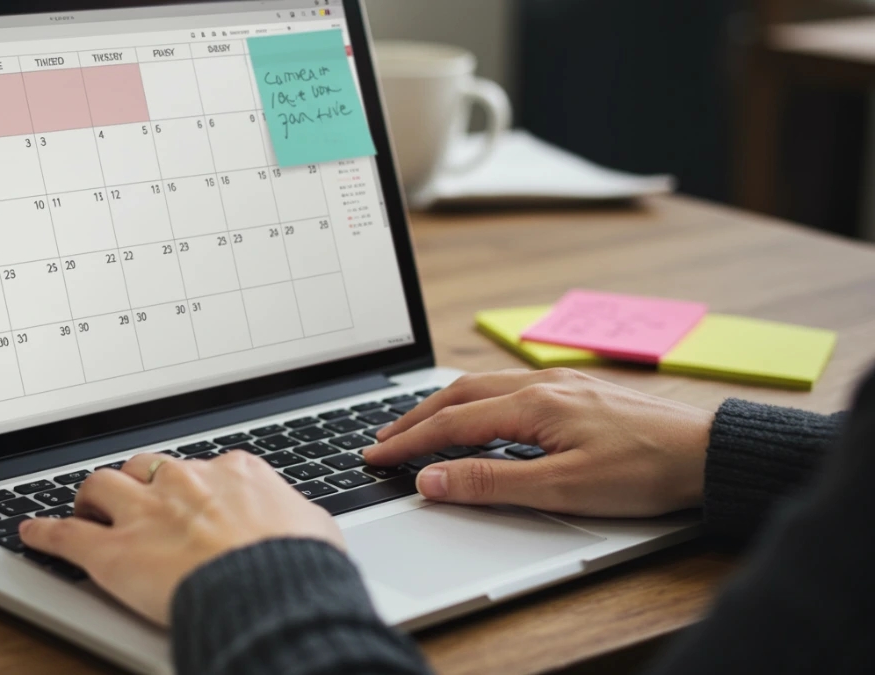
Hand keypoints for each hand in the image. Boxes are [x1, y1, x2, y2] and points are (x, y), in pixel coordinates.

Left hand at [18, 451, 344, 625]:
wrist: (272, 594)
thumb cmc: (298, 566)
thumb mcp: (313, 528)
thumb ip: (295, 517)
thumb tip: (305, 525)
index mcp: (233, 472)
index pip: (199, 468)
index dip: (187, 486)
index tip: (185, 498)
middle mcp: (184, 481)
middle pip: (145, 468)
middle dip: (137, 482)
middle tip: (133, 502)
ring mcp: (146, 513)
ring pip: (102, 486)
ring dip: (92, 498)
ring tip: (86, 510)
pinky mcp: (113, 551)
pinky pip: (66, 535)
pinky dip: (45, 534)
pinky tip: (31, 534)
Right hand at [366, 369, 713, 516]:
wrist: (708, 452)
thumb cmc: (645, 470)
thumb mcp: (563, 487)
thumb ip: (491, 483)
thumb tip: (432, 479)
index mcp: (533, 404)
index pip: (451, 422)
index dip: (408, 441)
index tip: (375, 456)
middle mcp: (541, 384)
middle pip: (459, 394)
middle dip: (415, 416)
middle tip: (382, 437)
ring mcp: (561, 383)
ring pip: (483, 386)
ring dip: (444, 406)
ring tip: (418, 424)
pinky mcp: (578, 390)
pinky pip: (508, 387)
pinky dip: (476, 401)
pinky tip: (478, 415)